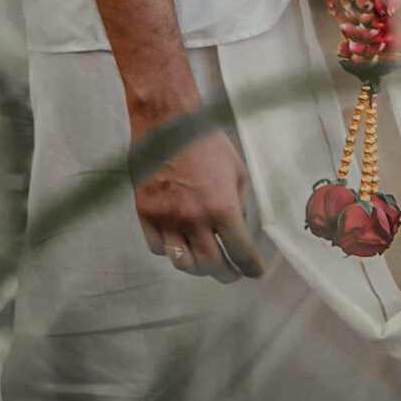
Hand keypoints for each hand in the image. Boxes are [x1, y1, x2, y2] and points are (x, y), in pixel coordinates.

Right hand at [131, 122, 264, 282]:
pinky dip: (171, 251)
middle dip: (226, 274)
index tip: (255, 273)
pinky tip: (180, 243)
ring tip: (207, 262)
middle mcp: (194, 220)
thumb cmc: (208, 143)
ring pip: (182, 263)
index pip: (239, 250)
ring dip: (198, 268)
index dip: (250, 267)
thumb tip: (238, 226)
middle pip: (211, 265)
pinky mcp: (145, 216)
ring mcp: (167, 220)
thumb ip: (239, 203)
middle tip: (232, 274)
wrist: (168, 125)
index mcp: (222, 207)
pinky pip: (158, 248)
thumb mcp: (237, 170)